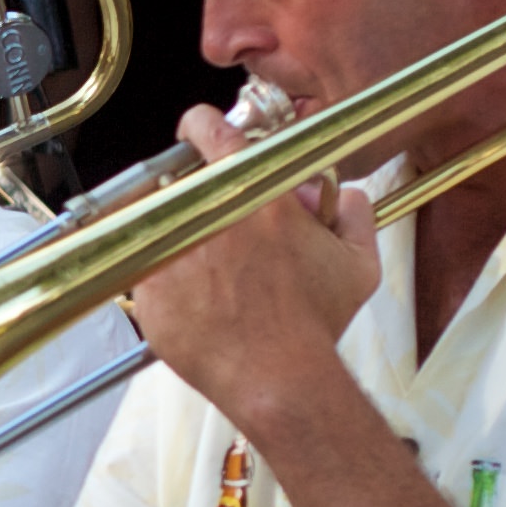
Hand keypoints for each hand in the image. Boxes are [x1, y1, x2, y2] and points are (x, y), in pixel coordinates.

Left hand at [123, 101, 382, 429]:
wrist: (276, 378)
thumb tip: (341, 193)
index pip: (212, 133)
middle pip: (183, 181)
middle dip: (199, 193)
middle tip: (214, 218)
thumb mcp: (358, 262)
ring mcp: (171, 252)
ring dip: (180, 234)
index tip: (198, 132)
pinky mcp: (149, 289)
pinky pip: (147, 268)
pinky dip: (164, 276)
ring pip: (161, 223)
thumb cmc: (314, 323)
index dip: (202, 127)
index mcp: (253, 195)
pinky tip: (193, 297)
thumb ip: (355, 213)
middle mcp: (206, 216)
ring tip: (207, 266)